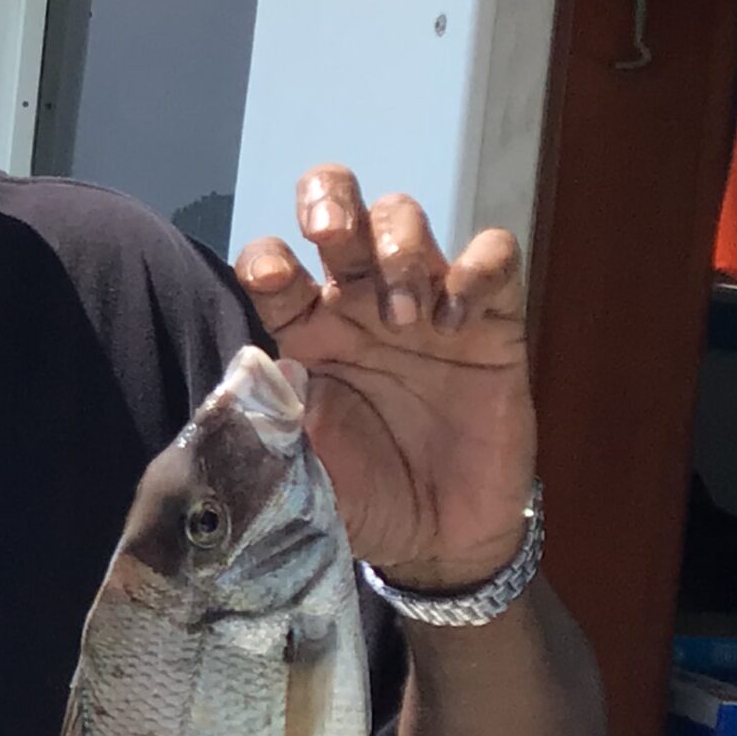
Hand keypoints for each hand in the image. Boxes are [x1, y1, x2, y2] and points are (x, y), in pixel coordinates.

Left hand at [236, 168, 535, 589]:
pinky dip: (477, 270)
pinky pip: (494, 255)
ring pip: (404, 218)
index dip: (266, 257)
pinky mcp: (491, 320)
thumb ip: (268, 426)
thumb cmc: (359, 495)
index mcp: (301, 331)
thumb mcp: (299, 468)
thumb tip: (242, 384)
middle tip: (330, 234)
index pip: (271, 262)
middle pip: (337, 207)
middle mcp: (356, 303)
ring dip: (399, 250)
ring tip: (404, 320)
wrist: (438, 536)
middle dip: (329, 199)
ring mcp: (425, 302)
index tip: (271, 280)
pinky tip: (458, 320)